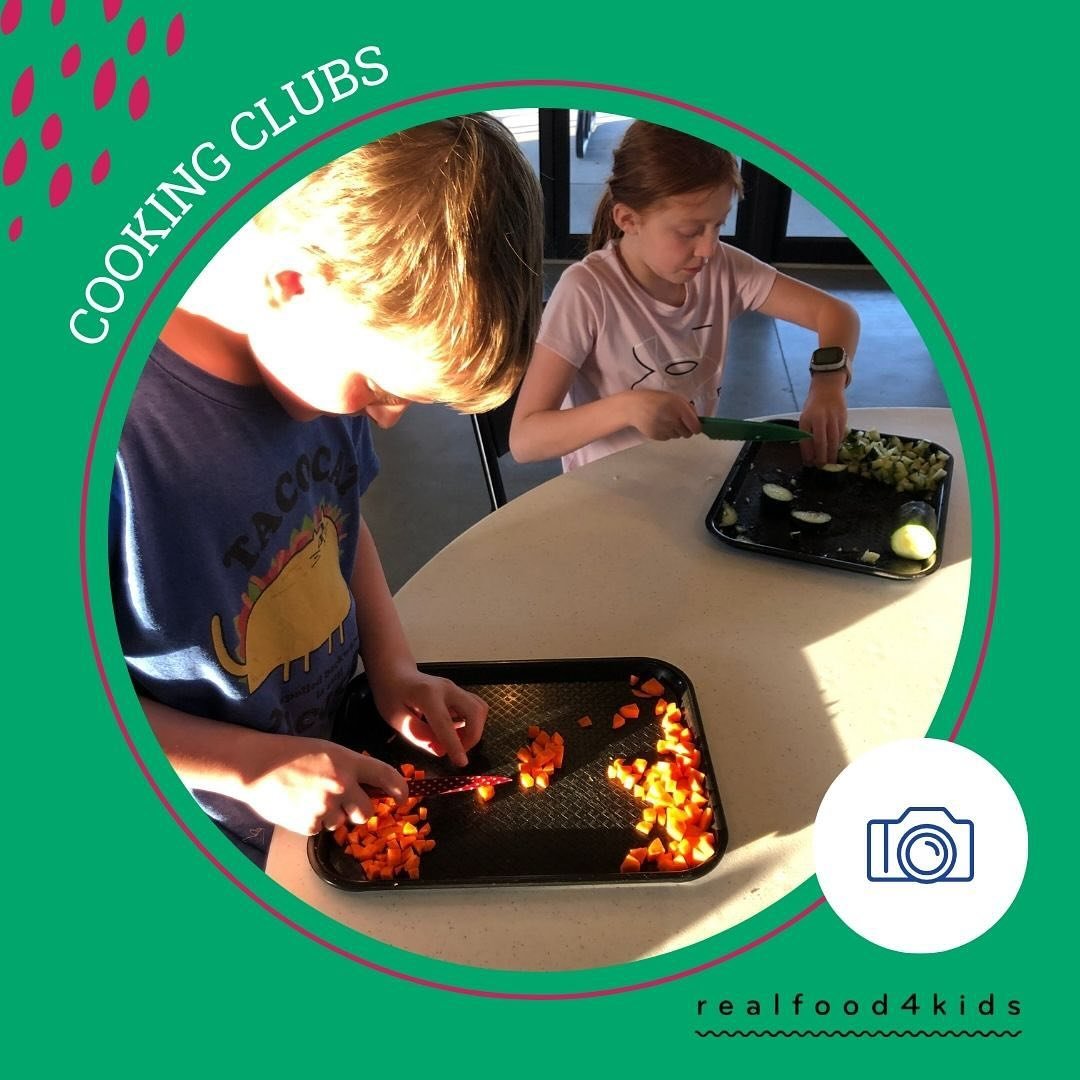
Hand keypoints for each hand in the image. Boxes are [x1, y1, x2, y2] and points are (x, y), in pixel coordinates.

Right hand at [244, 736, 407, 835]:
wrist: (256, 768)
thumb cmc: (291, 754)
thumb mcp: (328, 751)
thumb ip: (350, 767)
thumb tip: (369, 785)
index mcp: (347, 763)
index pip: (385, 776)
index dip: (399, 789)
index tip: (402, 796)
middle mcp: (341, 787)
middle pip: (366, 811)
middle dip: (358, 808)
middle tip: (342, 799)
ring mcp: (325, 808)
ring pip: (342, 822)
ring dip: (333, 814)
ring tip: (310, 796)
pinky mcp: (309, 825)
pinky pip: (321, 829)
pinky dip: (314, 821)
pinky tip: (299, 805)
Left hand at [369, 665, 487, 767]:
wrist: (395, 672)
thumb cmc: (391, 694)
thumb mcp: (396, 718)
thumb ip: (418, 735)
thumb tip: (441, 750)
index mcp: (427, 695)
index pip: (446, 724)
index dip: (455, 745)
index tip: (462, 763)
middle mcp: (446, 688)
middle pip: (475, 711)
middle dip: (473, 736)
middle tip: (458, 750)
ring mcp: (455, 688)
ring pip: (480, 708)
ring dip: (474, 729)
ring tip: (457, 741)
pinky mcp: (459, 691)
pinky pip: (475, 706)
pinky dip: (472, 722)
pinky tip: (456, 729)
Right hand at [624, 390, 701, 441]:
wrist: (634, 407)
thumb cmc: (655, 400)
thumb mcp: (674, 398)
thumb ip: (688, 409)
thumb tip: (697, 420)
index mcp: (679, 407)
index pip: (695, 426)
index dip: (696, 427)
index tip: (695, 426)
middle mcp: (673, 419)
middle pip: (687, 434)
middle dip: (685, 429)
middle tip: (677, 421)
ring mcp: (664, 429)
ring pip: (677, 436)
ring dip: (675, 430)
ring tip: (665, 420)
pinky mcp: (657, 436)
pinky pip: (668, 438)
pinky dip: (666, 433)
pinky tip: (659, 424)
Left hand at [799, 373, 847, 464]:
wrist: (827, 387)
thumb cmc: (814, 405)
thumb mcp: (806, 417)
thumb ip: (807, 432)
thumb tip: (809, 453)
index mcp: (806, 419)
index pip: (806, 441)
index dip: (807, 454)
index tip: (809, 463)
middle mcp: (819, 419)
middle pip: (821, 442)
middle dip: (821, 457)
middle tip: (821, 467)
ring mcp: (832, 418)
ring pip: (833, 440)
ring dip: (832, 454)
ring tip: (830, 463)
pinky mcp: (843, 418)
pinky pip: (840, 435)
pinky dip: (838, 444)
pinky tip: (836, 450)